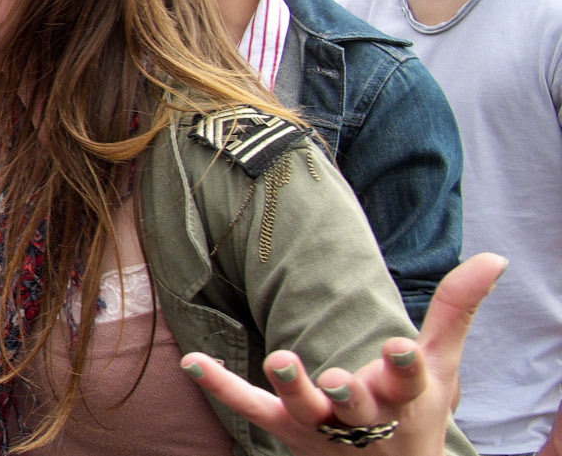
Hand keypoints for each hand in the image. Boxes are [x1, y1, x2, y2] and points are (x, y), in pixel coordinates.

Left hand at [182, 252, 507, 455]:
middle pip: (355, 406)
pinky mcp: (284, 427)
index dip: (404, 367)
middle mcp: (363, 417)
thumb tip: (493, 258)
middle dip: (347, 392)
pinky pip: (248, 406)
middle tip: (336, 379)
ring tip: (279, 359)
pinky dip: (220, 385)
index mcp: (404, 398)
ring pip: (305, 410)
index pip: (409, 382)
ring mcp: (321, 426)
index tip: (399, 347)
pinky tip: (192, 361)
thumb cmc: (416, 407)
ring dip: (293, 387)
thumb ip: (457, 309)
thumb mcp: (442, 362)